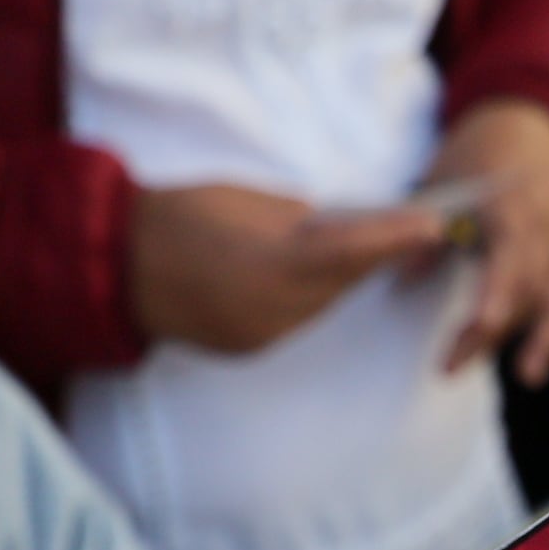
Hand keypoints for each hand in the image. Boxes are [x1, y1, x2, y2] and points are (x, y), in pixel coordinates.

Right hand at [129, 183, 441, 355]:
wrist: (115, 262)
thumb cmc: (183, 214)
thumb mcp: (250, 201)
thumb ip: (302, 220)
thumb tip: (342, 228)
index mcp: (273, 264)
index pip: (352, 252)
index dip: (396, 239)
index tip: (434, 225)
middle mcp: (273, 309)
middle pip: (343, 283)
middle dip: (375, 257)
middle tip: (409, 230)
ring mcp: (260, 335)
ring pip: (321, 305)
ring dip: (340, 279)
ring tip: (358, 249)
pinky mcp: (247, 348)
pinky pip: (293, 321)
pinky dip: (306, 298)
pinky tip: (304, 277)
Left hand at [427, 99, 548, 385]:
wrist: (540, 126)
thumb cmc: (483, 148)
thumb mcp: (445, 177)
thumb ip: (427, 226)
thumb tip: (402, 279)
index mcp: (513, 206)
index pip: (510, 263)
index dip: (494, 301)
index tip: (472, 332)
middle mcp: (545, 231)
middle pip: (524, 293)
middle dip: (489, 333)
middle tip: (448, 365)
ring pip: (546, 302)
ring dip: (521, 341)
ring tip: (501, 374)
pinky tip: (532, 370)